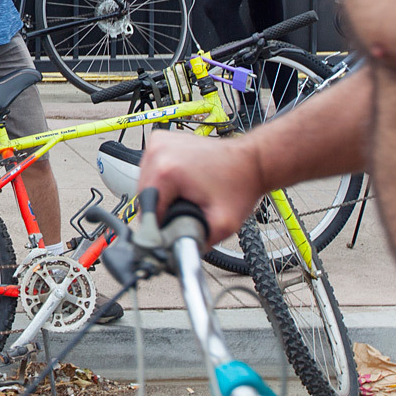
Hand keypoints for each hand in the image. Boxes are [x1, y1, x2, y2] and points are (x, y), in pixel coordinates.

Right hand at [136, 129, 263, 246]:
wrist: (250, 161)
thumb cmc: (239, 185)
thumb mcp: (223, 224)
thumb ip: (197, 242)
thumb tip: (175, 254)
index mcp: (166, 170)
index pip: (146, 210)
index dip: (161, 225)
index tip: (175, 228)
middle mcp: (158, 151)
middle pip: (144, 196)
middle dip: (162, 209)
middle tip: (186, 211)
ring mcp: (158, 142)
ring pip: (145, 182)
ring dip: (161, 194)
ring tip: (185, 196)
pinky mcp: (161, 140)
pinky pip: (151, 168)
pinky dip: (163, 179)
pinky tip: (181, 183)